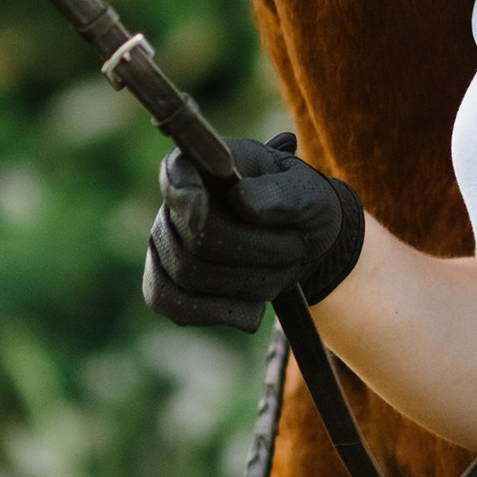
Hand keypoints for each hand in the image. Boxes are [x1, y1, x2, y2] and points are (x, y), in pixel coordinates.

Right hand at [143, 133, 364, 333]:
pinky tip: (251, 310)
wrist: (303, 244)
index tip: (204, 211)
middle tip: (295, 246)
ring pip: (188, 277)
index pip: (175, 174)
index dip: (185, 195)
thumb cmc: (302, 206)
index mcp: (206, 163)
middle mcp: (177, 202)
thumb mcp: (309, 193)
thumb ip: (282, 193)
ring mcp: (167, 242)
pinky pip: (173, 306)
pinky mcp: (168, 282)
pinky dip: (218, 313)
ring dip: (247, 283)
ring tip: (280, 270)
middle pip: (193, 239)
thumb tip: (242, 201)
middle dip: (254, 252)